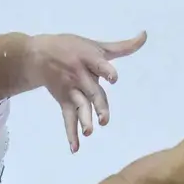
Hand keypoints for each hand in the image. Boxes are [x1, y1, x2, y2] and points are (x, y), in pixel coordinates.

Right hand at [26, 31, 147, 151]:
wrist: (38, 55)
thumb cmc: (72, 47)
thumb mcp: (96, 45)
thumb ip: (122, 46)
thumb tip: (145, 35)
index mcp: (88, 59)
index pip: (99, 65)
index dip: (106, 72)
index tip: (113, 79)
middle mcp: (80, 76)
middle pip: (91, 92)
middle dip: (98, 106)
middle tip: (104, 120)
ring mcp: (71, 90)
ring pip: (79, 107)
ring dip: (84, 120)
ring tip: (89, 132)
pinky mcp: (64, 101)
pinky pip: (68, 119)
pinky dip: (70, 134)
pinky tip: (75, 148)